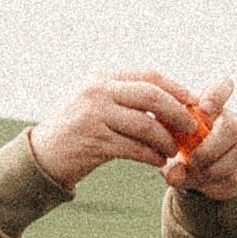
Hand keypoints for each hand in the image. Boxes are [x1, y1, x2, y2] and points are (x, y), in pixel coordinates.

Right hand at [27, 70, 236, 200]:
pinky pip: (134, 148)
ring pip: (146, 124)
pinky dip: (151, 156)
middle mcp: (98, 90)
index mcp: (102, 77)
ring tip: (173, 151)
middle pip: (152, 95)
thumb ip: (125, 98)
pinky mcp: (94, 141)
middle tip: (192, 127)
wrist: (43, 156)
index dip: (176, 89)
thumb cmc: (76, 132)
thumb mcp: (96, 104)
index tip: (193, 102)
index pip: (149, 76)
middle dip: (178, 112)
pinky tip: (158, 161)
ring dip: (166, 140)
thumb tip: (170, 101)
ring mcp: (95, 114)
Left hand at [162, 76, 236, 204]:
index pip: (223, 87)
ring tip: (194, 171)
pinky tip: (199, 183)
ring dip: (214, 165)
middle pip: (232, 125)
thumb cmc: (179, 148)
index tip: (203, 110)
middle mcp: (230, 122)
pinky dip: (214, 183)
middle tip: (191, 159)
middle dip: (210, 145)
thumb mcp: (167, 144)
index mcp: (210, 107)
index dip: (217, 95)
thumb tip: (174, 174)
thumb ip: (166, 154)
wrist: (196, 173)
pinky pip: (236, 176)